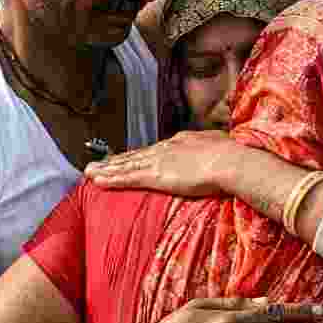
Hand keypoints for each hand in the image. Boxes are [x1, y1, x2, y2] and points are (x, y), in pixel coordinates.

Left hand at [85, 130, 238, 196]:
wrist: (230, 160)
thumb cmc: (233, 156)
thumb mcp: (221, 147)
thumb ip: (212, 151)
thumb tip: (215, 151)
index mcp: (181, 142)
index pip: (154, 150)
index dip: (138, 155)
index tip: (127, 158)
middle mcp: (166, 149)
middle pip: (135, 155)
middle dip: (116, 161)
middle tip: (98, 164)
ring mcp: (159, 161)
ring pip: (126, 166)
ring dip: (107, 170)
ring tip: (89, 172)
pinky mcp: (156, 175)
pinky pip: (128, 178)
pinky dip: (112, 180)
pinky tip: (98, 181)